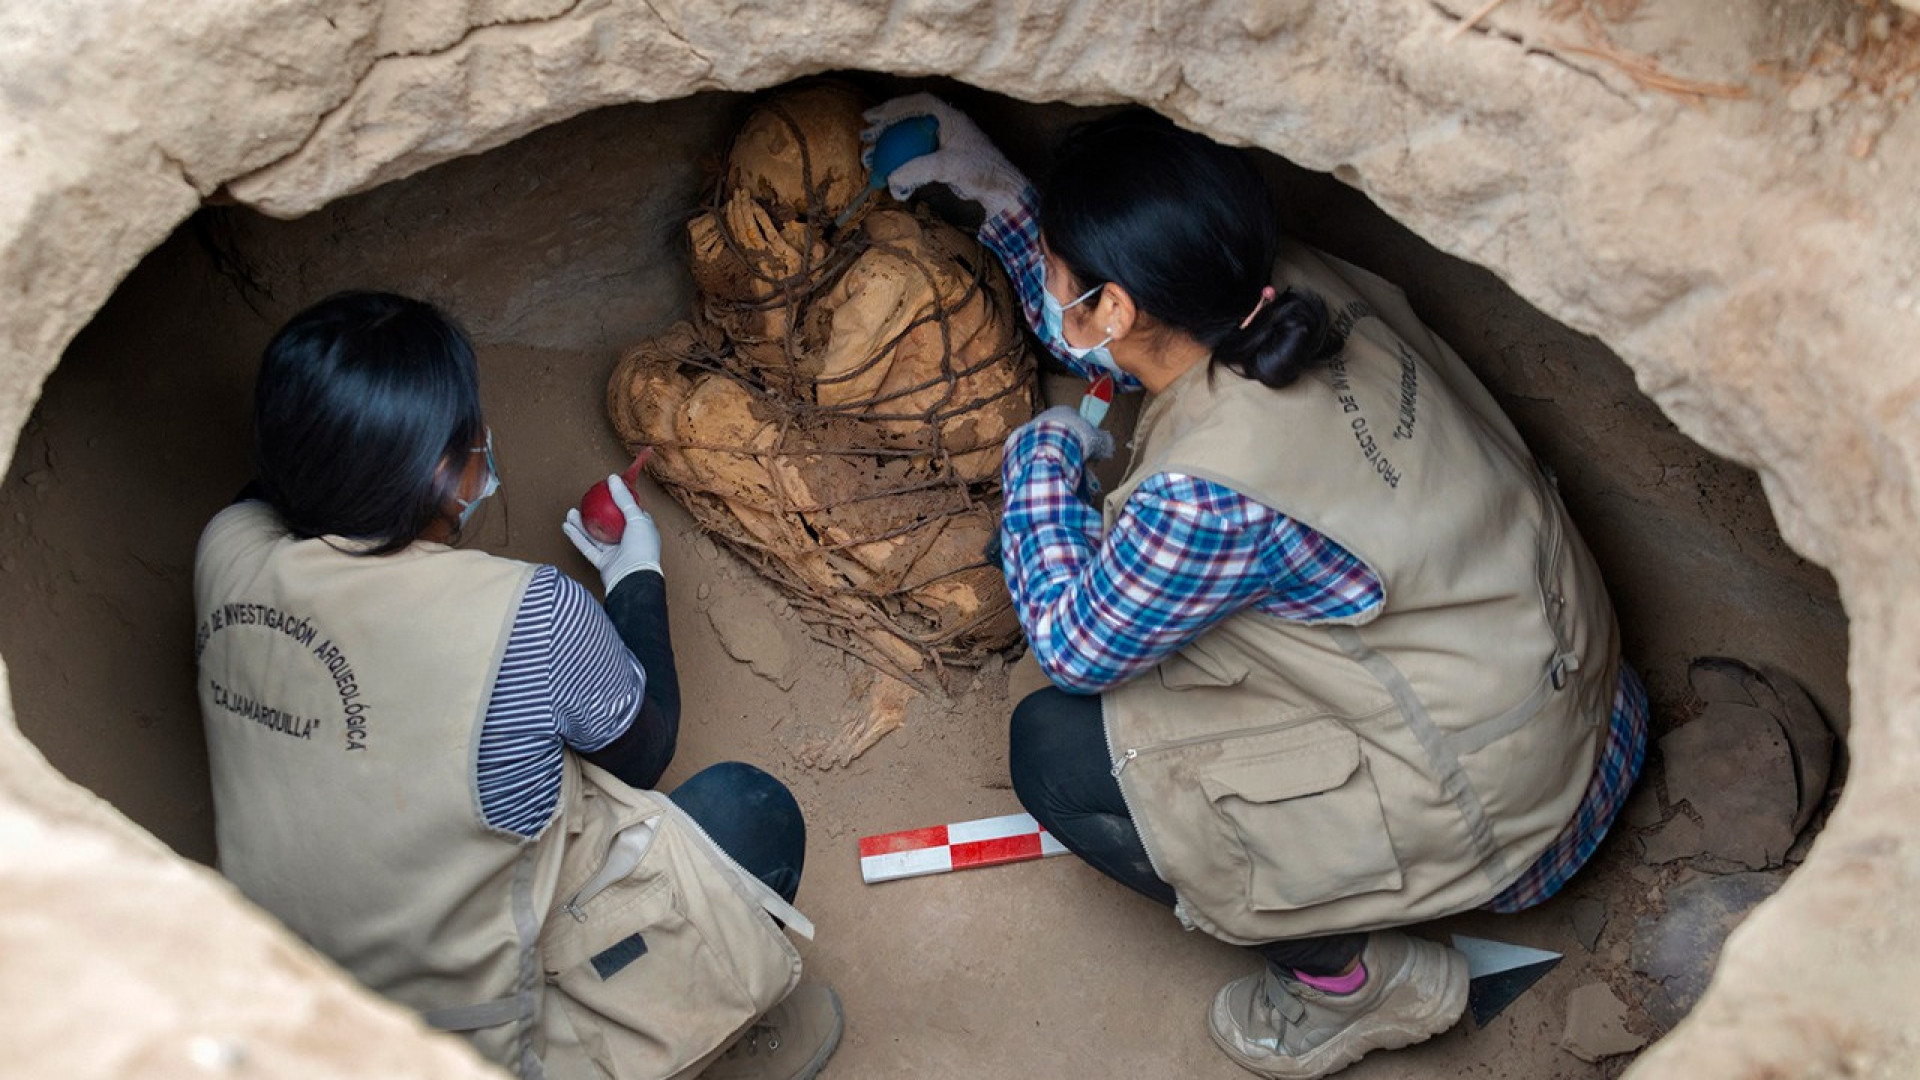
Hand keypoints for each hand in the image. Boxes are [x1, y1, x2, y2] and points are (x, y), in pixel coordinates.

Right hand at [563, 476, 662, 591]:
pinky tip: (567, 526)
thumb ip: (623, 498)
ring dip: (581, 524)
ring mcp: (616, 553)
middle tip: (583, 503)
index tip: (605, 493)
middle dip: (594, 513)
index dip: (618, 502)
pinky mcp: (604, 563)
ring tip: (570, 512)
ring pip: (595, 536)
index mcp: (641, 530)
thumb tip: (612, 478)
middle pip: (608, 524)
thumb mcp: (636, 517)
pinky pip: (588, 547)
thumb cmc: (641, 548)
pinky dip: (577, 537)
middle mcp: (629, 541)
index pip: (629, 512)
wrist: (634, 580)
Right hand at [861, 93, 1027, 219]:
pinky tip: (890, 176)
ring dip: (889, 148)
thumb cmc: (979, 170)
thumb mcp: (948, 167)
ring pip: (909, 139)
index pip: (915, 104)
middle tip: (865, 138)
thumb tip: (892, 178)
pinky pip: (916, 156)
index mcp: (948, 116)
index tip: (871, 117)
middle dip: (884, 129)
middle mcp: (944, 124)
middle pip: (908, 121)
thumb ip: (919, 170)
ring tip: (870, 159)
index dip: (891, 108)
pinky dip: (902, 164)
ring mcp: (943, 141)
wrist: (999, 188)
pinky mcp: (942, 158)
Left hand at [1013, 405, 1115, 464]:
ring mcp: (1029, 430)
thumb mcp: (1099, 440)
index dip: (1085, 439)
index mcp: (1063, 410)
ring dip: (1055, 459)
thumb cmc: (1076, 440)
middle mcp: (1044, 417)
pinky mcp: (1017, 446)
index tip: (1090, 454)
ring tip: (1063, 474)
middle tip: (1077, 467)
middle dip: (1070, 451)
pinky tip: (1047, 474)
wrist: (1047, 449)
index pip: (1077, 423)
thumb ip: (1105, 442)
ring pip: (1045, 447)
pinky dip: (1040, 465)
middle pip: (1060, 435)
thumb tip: (1108, 448)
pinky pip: (1032, 457)